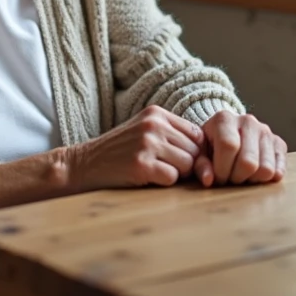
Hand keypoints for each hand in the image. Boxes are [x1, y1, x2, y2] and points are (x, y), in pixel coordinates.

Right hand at [66, 106, 204, 189]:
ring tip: (154, 172)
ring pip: (187, 165)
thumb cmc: (120, 153)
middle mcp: (153, 125)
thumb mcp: (145, 133)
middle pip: (195, 151)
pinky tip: (146, 178)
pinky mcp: (141, 164)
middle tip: (164, 169)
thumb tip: (210, 158)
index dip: (195, 152)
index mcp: (156, 113)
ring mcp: (147, 143)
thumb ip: (174, 137)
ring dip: (175, 175)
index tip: (181, 161)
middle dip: (186, 165)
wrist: (84, 164)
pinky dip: (163, 182)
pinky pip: (172, 178)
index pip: (198, 133)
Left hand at [194, 110, 286, 186]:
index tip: (217, 178)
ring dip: (252, 180)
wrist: (225, 132)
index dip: (222, 169)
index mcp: (225, 119)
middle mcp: (248, 121)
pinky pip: (278, 170)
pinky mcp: (279, 143)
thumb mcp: (199, 152)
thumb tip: (209, 180)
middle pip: (249, 162)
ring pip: (266, 169)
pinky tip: (254, 175)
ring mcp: (266, 131)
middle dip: (236, 178)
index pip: (229, 146)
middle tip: (229, 177)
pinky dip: (267, 179)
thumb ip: (200, 165)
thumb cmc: (210, 144)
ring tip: (241, 174)